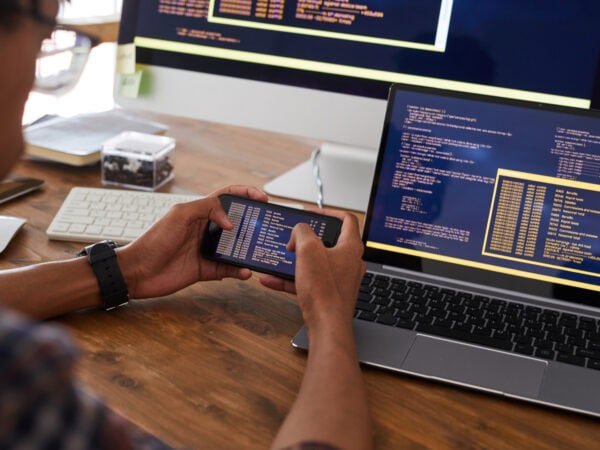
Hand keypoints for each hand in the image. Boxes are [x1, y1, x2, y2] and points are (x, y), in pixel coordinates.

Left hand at [117, 185, 267, 298]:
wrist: (138, 272)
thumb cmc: (154, 240)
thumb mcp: (180, 215)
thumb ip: (207, 208)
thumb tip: (231, 222)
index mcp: (200, 212)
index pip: (227, 197)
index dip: (245, 194)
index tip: (262, 198)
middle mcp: (206, 230)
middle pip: (236, 222)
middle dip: (253, 222)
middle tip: (266, 226)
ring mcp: (207, 250)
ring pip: (235, 247)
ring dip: (248, 249)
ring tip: (259, 249)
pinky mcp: (206, 270)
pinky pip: (228, 269)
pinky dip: (239, 270)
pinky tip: (245, 271)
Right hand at [259, 209, 364, 329]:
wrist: (327, 325)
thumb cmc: (325, 291)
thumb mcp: (308, 249)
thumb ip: (302, 232)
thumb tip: (299, 232)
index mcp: (350, 247)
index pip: (346, 219)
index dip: (328, 212)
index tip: (312, 213)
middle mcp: (349, 262)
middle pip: (329, 241)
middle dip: (307, 239)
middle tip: (294, 238)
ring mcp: (340, 279)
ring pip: (316, 263)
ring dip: (296, 260)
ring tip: (281, 258)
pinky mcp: (330, 293)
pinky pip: (308, 281)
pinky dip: (291, 279)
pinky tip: (272, 280)